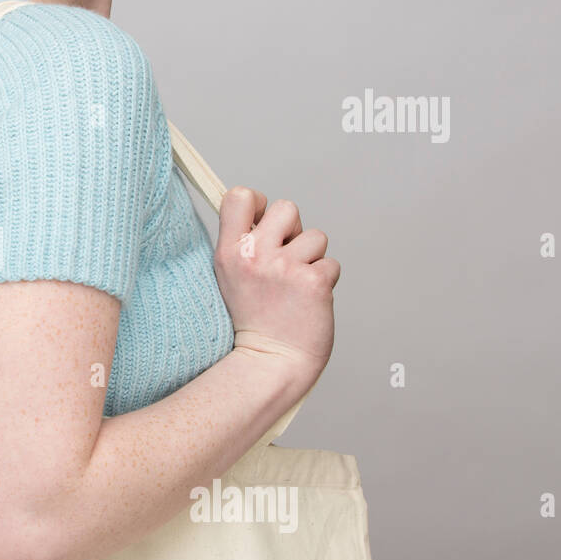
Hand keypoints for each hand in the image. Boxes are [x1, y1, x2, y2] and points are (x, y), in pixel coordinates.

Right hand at [213, 186, 339, 386]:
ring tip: (296, 286)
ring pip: (316, 236)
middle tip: (285, 261)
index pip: (240, 196)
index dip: (258, 204)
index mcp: (229, 252)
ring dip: (312, 258)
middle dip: (292, 231)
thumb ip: (244, 243)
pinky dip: (325, 280)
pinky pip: (331, 263)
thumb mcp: (230, 276)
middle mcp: (254, 255)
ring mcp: (284, 268)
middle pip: (287, 208)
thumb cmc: (253, 319)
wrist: (270, 363)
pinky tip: (308, 300)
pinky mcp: (314, 282)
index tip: (262, 225)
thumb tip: (264, 215)